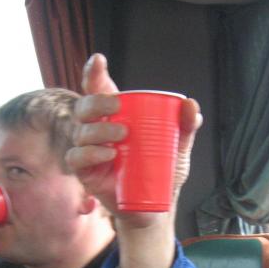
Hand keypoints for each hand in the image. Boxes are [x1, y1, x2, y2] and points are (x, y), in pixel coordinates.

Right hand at [66, 54, 202, 225]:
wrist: (156, 206)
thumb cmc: (162, 171)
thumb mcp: (177, 147)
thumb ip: (184, 127)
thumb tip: (191, 105)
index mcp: (115, 116)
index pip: (98, 89)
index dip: (94, 73)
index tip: (99, 61)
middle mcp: (97, 130)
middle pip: (84, 108)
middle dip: (96, 101)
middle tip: (116, 105)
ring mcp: (89, 151)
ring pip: (81, 133)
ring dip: (98, 129)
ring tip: (121, 135)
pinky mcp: (86, 173)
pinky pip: (77, 159)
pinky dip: (90, 153)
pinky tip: (108, 154)